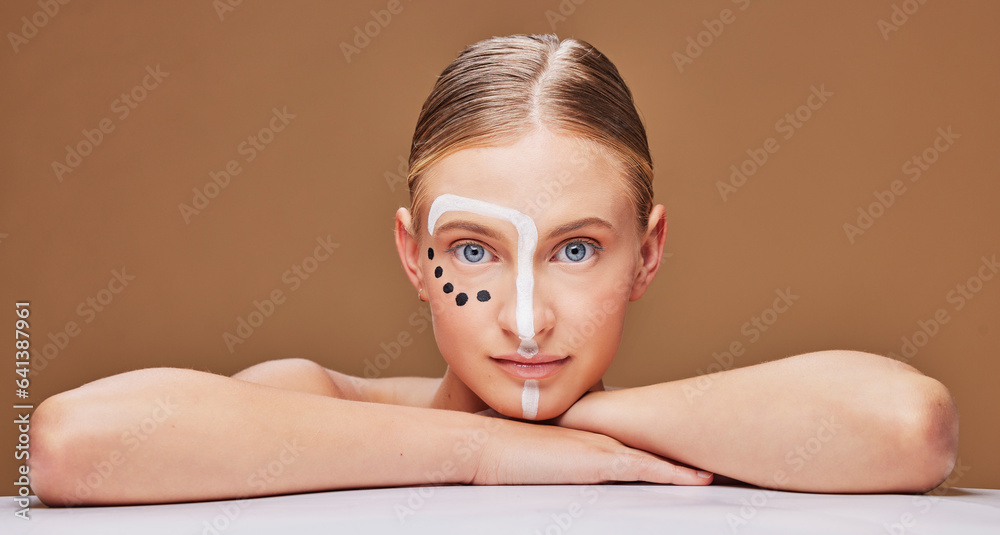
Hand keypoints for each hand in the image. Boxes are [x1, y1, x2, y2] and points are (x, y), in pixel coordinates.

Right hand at [469, 417, 712, 485]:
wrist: (487, 445)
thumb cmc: (502, 454)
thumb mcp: (536, 458)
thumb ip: (554, 462)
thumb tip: (552, 469)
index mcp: (589, 439)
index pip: (634, 445)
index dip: (661, 450)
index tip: (685, 457)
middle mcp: (602, 438)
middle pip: (653, 446)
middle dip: (683, 453)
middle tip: (714, 459)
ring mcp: (603, 447)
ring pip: (657, 457)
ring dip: (687, 465)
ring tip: (717, 470)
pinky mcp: (601, 461)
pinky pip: (648, 469)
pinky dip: (675, 474)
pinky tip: (699, 479)